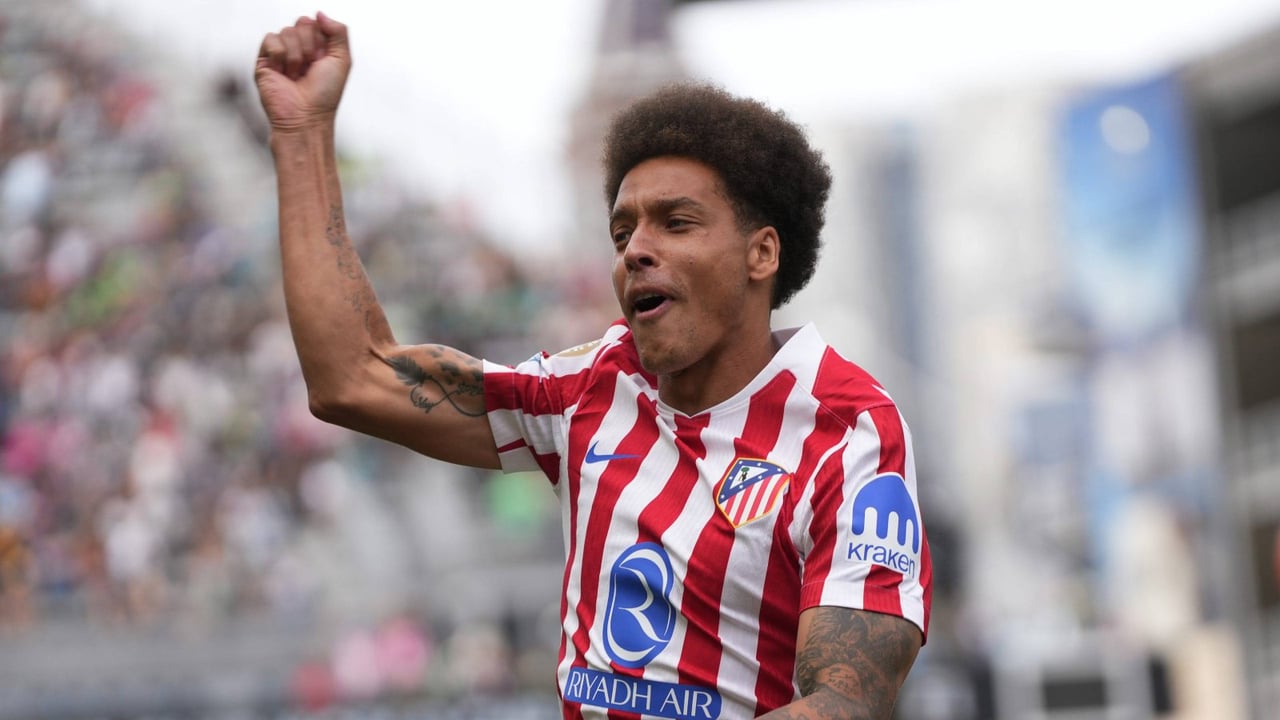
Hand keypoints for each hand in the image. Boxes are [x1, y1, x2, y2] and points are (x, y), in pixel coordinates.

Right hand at [255, 12, 350, 131]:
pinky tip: (283, 73)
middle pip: (301, 23)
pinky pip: (270, 39)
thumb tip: (320, 13)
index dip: (321, 39)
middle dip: (310, 45)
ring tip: (297, 75)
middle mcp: (299, 49)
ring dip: (297, 55)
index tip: (322, 59)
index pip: (316, 23)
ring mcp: (280, 54)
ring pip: (286, 31)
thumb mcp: (342, 60)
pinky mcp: (264, 61)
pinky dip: (280, 56)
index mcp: (318, 48)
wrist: (306, 117)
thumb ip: (338, 32)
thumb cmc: (325, 95)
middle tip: (310, 67)